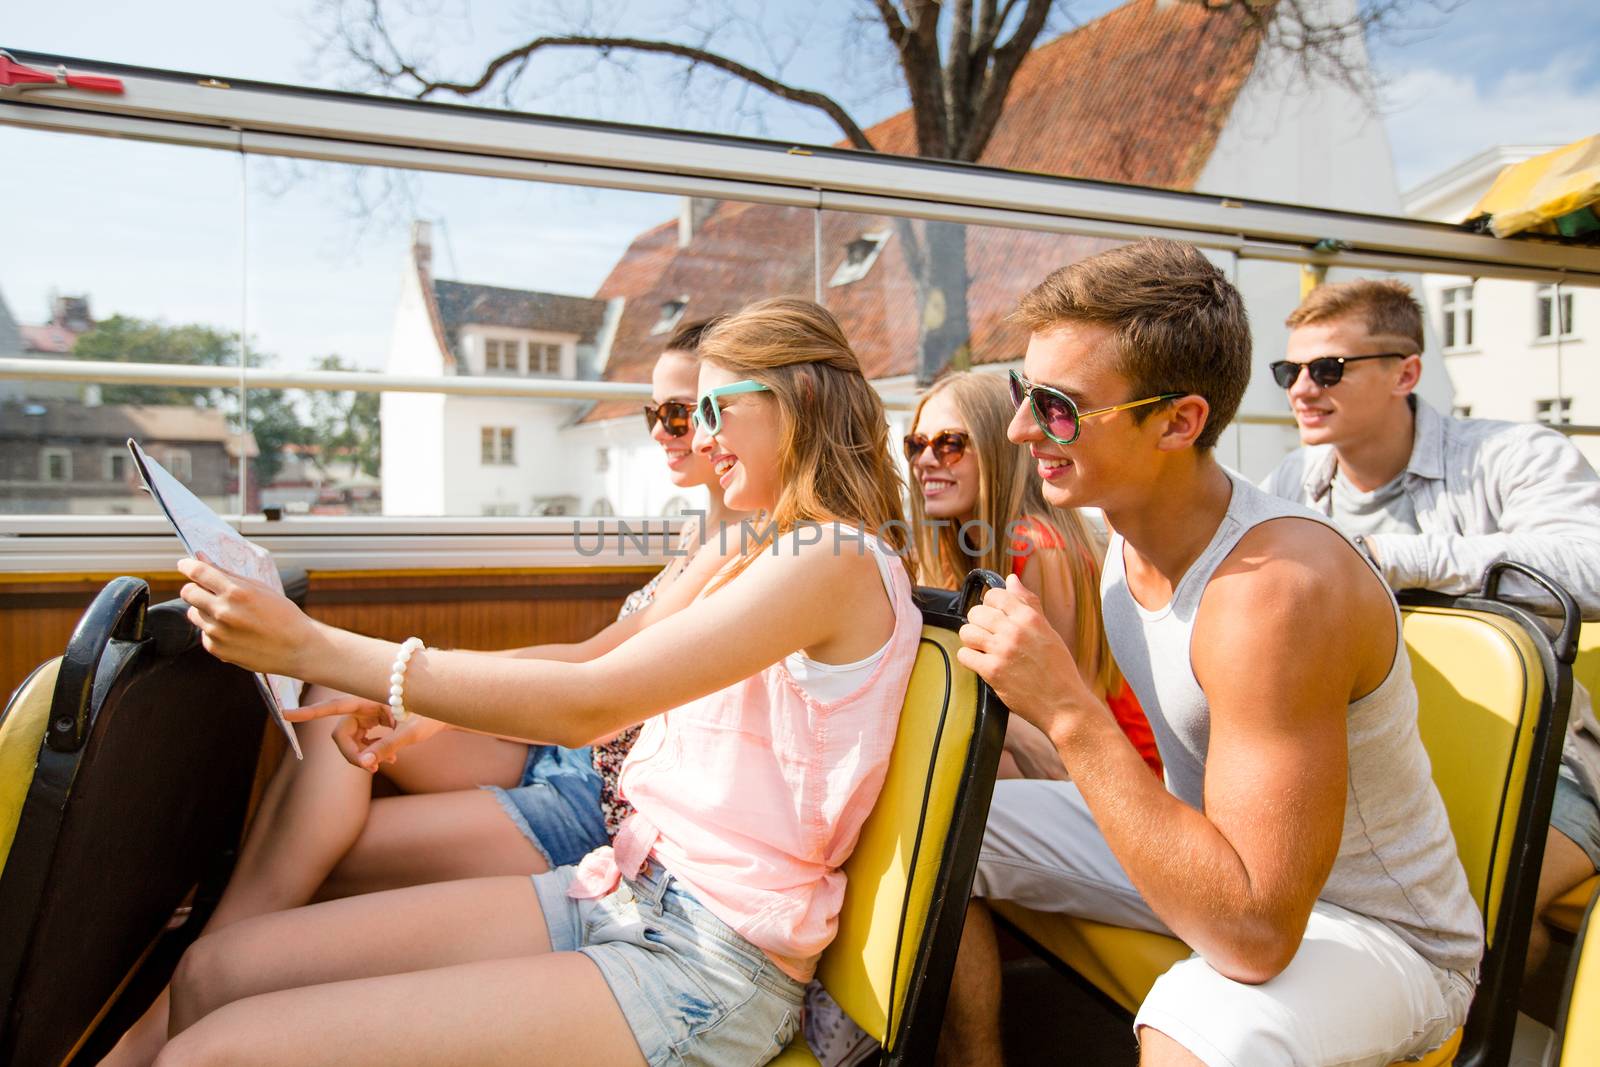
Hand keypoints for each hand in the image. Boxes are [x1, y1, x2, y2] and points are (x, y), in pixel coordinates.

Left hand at [178, 556, 320, 675]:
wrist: (297, 648)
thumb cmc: (283, 615)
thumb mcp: (261, 588)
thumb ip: (229, 574)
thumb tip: (202, 559)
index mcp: (236, 591)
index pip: (198, 572)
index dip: (188, 566)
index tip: (185, 565)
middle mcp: (223, 611)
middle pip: (188, 592)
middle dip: (195, 588)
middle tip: (207, 590)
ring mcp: (218, 632)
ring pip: (193, 613)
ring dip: (204, 610)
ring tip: (228, 615)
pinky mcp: (216, 649)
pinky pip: (203, 633)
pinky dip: (213, 630)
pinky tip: (234, 632)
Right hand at [284, 695, 449, 770]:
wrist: (449, 708)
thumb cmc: (432, 714)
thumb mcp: (411, 731)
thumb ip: (387, 746)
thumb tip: (364, 764)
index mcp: (369, 699)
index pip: (334, 706)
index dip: (309, 712)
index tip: (284, 714)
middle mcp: (365, 705)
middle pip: (341, 734)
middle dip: (351, 753)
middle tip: (370, 769)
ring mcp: (369, 714)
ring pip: (351, 740)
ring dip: (362, 755)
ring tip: (383, 764)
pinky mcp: (376, 722)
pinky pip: (363, 741)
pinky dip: (372, 752)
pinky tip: (391, 759)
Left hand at [956, 573, 1093, 737]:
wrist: (1064, 704)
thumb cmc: (1058, 668)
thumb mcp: (1048, 630)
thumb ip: (1028, 603)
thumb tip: (1011, 579)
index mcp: (1030, 618)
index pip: (995, 595)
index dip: (990, 604)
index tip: (994, 616)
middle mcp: (1015, 630)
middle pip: (976, 612)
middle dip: (978, 623)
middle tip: (988, 636)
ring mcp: (1002, 651)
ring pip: (966, 632)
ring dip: (971, 640)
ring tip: (983, 649)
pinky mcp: (992, 672)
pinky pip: (965, 655)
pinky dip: (969, 659)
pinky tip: (982, 663)